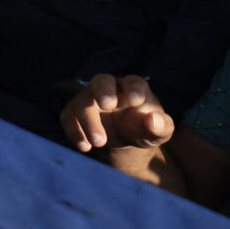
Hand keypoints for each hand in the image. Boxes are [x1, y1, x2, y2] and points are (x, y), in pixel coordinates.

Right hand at [58, 74, 175, 155]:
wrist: (125, 137)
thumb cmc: (144, 129)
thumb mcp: (160, 132)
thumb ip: (162, 126)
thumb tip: (153, 120)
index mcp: (133, 87)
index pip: (133, 82)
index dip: (133, 89)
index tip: (135, 101)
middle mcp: (108, 87)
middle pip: (101, 81)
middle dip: (103, 91)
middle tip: (108, 105)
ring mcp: (88, 98)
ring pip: (82, 101)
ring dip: (88, 121)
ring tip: (99, 143)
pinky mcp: (73, 111)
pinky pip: (67, 117)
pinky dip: (73, 131)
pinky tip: (84, 147)